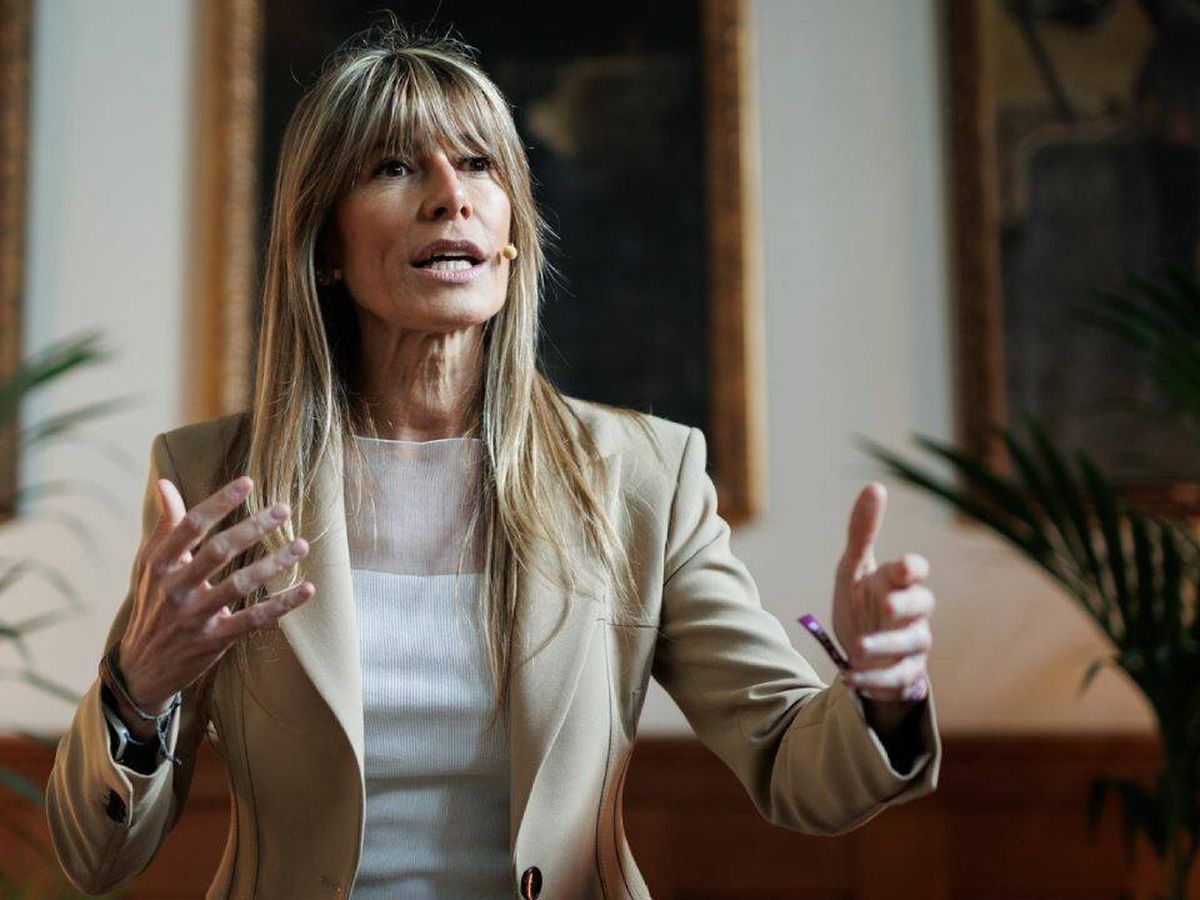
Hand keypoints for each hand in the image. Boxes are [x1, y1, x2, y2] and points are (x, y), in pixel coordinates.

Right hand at [114, 475, 314, 732]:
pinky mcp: (214, 640)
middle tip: (283, 509)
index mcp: (159, 564)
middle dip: (252, 528)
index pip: (191, 526)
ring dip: (273, 563)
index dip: (219, 503)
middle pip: (218, 551)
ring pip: (239, 584)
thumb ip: (166, 526)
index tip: (248, 483)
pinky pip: (253, 619)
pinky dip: (282, 604)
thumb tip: (165, 483)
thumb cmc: (152, 604)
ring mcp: (194, 616)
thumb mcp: (150, 565)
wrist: (141, 667)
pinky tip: (306, 589)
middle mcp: (175, 588)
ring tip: (301, 545)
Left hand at [831, 482, 933, 704]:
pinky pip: (896, 679)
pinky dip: (873, 679)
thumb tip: (874, 487)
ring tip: (856, 647)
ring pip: (911, 645)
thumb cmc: (862, 603)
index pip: (915, 572)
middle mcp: (912, 613)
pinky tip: (849, 677)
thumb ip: (862, 532)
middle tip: (886, 605)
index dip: (912, 569)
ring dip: (885, 646)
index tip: (904, 567)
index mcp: (899, 583)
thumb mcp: (853, 569)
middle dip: (906, 605)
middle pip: (921, 606)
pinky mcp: (904, 675)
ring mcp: (911, 645)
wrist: (861, 653)